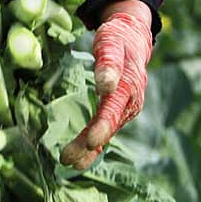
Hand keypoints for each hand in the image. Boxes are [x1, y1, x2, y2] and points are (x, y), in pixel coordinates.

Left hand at [60, 0, 154, 169]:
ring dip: (88, 149)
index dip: (102, 125)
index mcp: (129, 85)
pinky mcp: (119, 113)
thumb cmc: (118, 39)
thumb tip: (105, 85)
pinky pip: (106, 131)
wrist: (132, 40)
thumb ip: (109, 63)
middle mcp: (130, 102)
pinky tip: (79, 160)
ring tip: (68, 161)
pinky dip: (93, 147)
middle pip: (108, 125)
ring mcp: (126, 110)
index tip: (91, 140)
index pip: (114, 109)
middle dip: (89, 144)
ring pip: (107, 132)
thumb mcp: (112, 43)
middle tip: (68, 158)